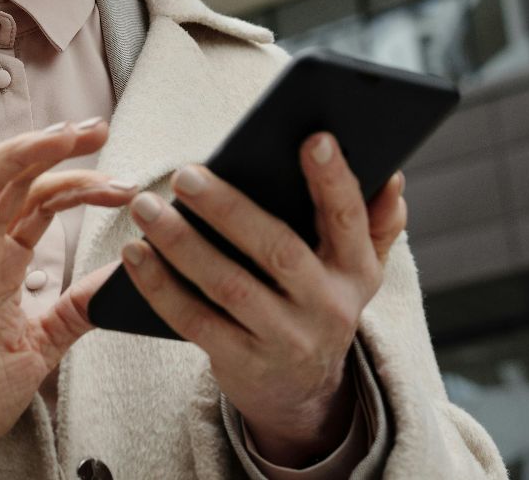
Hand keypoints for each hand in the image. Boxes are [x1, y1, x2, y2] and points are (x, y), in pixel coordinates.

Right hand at [0, 118, 138, 479]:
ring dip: (14, 157)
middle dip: (52, 146)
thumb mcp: (44, 343)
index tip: (128, 187)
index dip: (83, 183)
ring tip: (57, 142)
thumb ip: (76, 307)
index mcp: (4, 259)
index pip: (43, 200)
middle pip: (10, 175)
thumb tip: (123, 277)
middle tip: (96, 129)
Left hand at [118, 132, 405, 464]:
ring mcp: (285, 339)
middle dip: (230, 209)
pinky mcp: (243, 363)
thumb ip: (373, 222)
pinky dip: (160, 286)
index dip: (335, 180)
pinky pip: (194, 321)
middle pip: (278, 251)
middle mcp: (328, 307)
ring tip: (146, 207)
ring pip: (229, 286)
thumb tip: (392, 176)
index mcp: (356, 270)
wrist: (301, 392)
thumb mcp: (354, 269)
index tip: (313, 136)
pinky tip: (136, 254)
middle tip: (185, 174)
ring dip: (181, 244)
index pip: (350, 219)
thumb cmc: (317, 300)